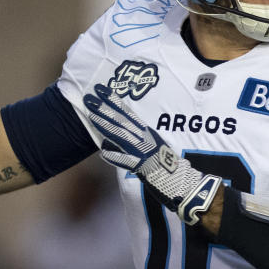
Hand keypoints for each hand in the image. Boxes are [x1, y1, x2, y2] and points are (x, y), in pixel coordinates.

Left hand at [83, 84, 220, 224]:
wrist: (179, 179)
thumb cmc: (164, 164)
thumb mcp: (149, 146)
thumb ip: (131, 142)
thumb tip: (108, 143)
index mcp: (145, 132)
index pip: (127, 113)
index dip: (113, 100)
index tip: (101, 89)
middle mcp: (143, 138)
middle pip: (121, 121)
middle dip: (104, 108)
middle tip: (89, 97)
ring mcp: (141, 150)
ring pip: (121, 135)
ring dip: (106, 125)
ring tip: (91, 114)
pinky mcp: (142, 165)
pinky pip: (127, 161)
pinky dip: (116, 156)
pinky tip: (103, 151)